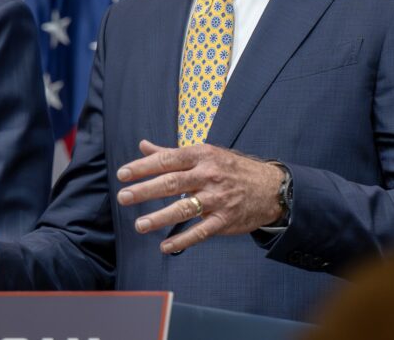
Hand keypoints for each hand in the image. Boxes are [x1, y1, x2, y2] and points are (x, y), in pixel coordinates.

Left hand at [116, 140, 284, 253]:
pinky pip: (201, 232)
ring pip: (184, 208)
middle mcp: (208, 175)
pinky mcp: (225, 220)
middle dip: (145, 190)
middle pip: (172, 183)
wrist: (271, 187)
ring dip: (160, 217)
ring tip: (139, 224)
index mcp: (201, 155)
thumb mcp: (204, 154)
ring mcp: (217, 198)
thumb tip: (143, 146)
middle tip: (123, 197)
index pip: (167, 160)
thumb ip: (171, 153)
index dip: (143, 167)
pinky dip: (182, 240)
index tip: (122, 174)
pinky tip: (165, 246)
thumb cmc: (230, 168)